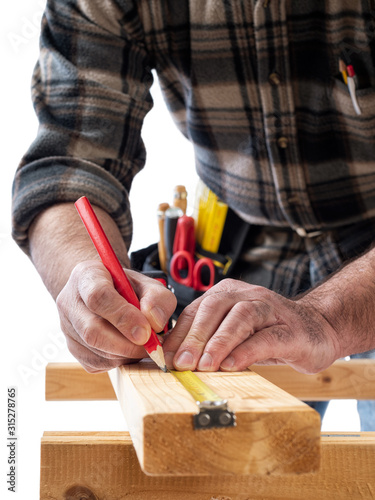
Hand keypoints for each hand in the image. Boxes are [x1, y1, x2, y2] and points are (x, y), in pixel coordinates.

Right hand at [56, 260, 176, 371]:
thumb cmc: (126, 287)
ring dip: (125, 354)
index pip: (97, 296)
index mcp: (87, 275)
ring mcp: (67, 326)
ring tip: (142, 344)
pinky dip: (118, 361)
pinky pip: (96, 363)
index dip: (123, 317)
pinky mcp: (72, 348)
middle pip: (92, 330)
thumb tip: (154, 323)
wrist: (104, 293)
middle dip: (126, 344)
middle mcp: (70, 301)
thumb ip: (157, 298)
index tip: (146, 331)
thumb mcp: (147, 283)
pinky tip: (128, 348)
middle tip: (150, 346)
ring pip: (95, 350)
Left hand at [162, 279, 340, 373]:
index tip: (165, 357)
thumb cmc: (269, 332)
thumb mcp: (235, 333)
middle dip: (195, 337)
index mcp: (229, 294)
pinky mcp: (291, 330)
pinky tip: (232, 366)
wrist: (317, 328)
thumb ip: (209, 340)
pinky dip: (247, 351)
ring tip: (204, 366)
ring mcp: (271, 310)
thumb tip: (176, 360)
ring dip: (219, 343)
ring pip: (240, 318)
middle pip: (215, 308)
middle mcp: (248, 295)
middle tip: (182, 363)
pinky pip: (266, 338)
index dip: (180, 334)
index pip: (197, 310)